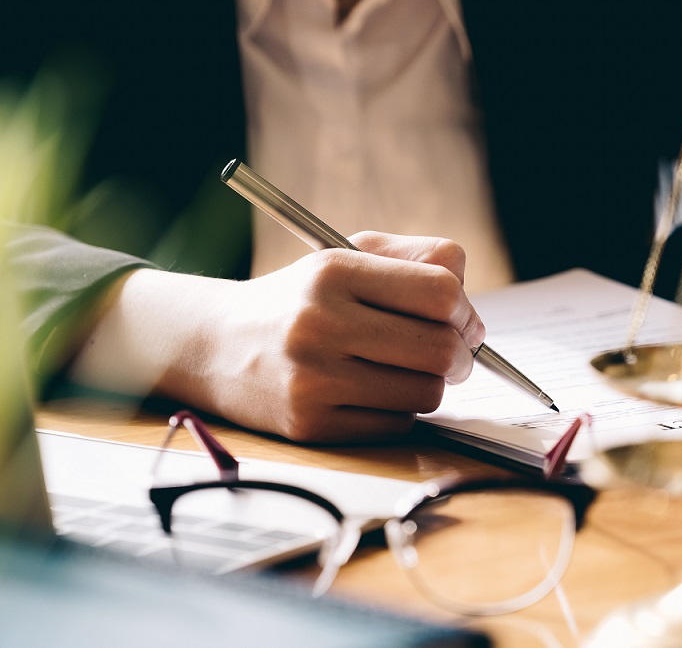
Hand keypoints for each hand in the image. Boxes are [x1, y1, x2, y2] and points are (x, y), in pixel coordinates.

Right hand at [71, 232, 484, 442]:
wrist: (214, 345)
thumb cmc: (299, 299)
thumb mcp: (345, 256)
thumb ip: (414, 258)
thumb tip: (467, 299)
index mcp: (333, 271)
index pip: (439, 291)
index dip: (465, 309)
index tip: (463, 319)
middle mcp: (320, 323)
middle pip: (440, 348)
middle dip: (461, 354)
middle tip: (453, 354)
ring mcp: (313, 379)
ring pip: (425, 393)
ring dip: (430, 384)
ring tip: (405, 371)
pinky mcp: (310, 425)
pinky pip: (396, 425)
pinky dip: (399, 411)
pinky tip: (374, 392)